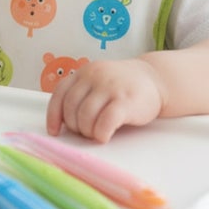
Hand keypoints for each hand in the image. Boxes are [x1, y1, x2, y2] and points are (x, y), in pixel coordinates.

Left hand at [45, 58, 164, 142]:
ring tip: (97, 133)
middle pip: (71, 108)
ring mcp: (110, 87)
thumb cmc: (122, 86)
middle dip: (75, 126)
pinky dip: (101, 133)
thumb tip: (62, 123)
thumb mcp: (97, 82)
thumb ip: (81, 95)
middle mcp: (94, 76)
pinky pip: (105, 122)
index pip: (60, 94)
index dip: (53, 115)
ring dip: (88, 131)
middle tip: (86, 132)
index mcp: (83, 73)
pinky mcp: (125, 101)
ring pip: (86, 116)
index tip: (54, 131)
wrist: (154, 79)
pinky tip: (105, 136)